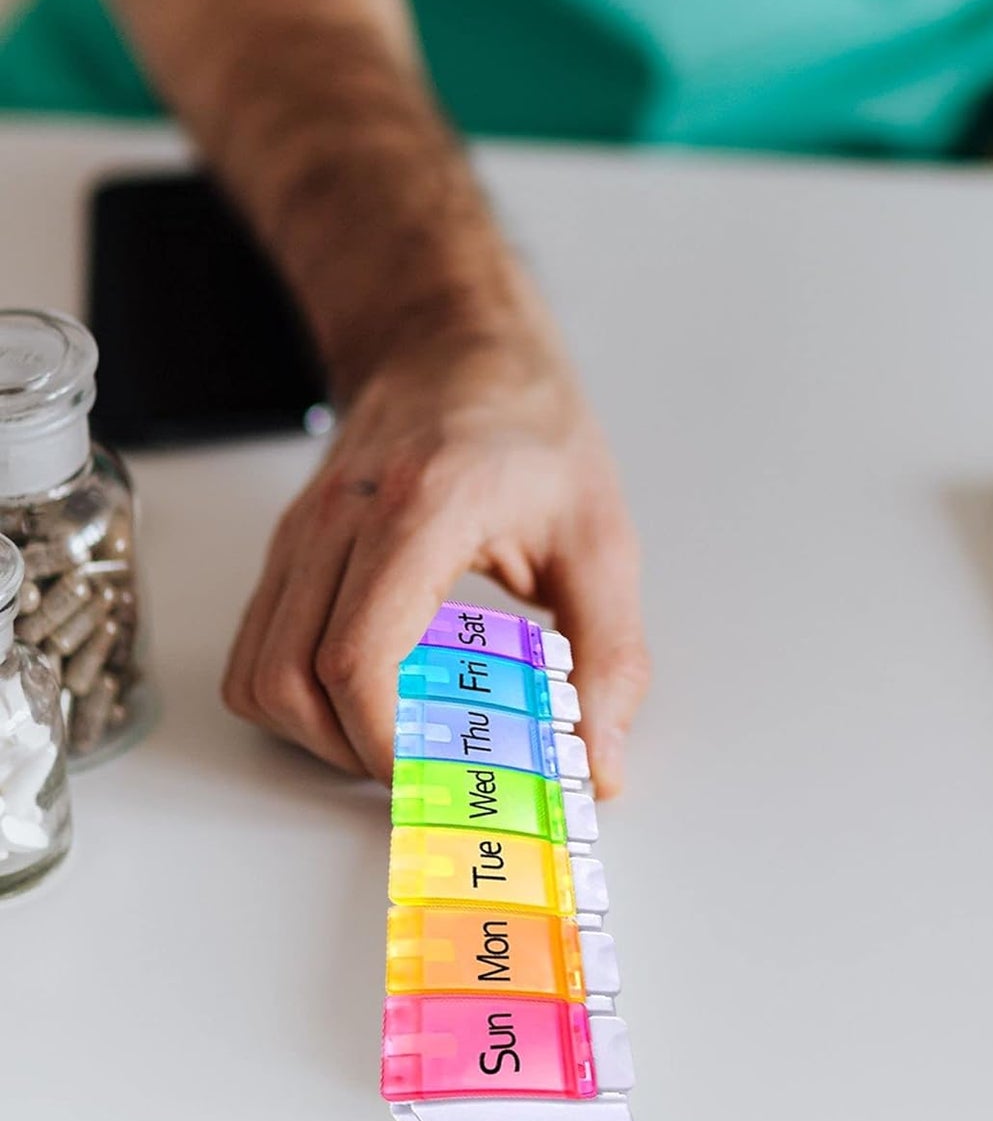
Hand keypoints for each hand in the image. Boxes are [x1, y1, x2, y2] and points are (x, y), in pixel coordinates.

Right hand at [221, 302, 648, 797]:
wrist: (457, 346)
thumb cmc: (531, 427)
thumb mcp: (600, 537)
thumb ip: (608, 654)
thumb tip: (599, 762)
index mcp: (420, 509)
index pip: (356, 658)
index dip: (386, 742)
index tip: (443, 773)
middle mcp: (339, 519)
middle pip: (287, 681)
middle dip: (352, 751)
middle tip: (431, 764)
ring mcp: (301, 532)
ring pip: (256, 673)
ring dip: (318, 731)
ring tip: (402, 730)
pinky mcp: (290, 547)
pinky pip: (259, 646)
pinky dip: (300, 694)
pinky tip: (376, 688)